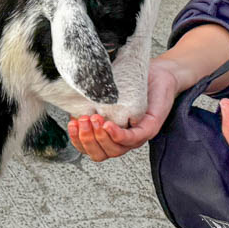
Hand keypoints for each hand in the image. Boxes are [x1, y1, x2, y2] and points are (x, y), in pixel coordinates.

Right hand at [68, 57, 182, 160]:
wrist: (160, 72)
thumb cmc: (133, 83)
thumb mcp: (106, 94)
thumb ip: (90, 102)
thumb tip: (68, 101)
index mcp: (111, 136)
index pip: (90, 150)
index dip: (77, 141)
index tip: (71, 124)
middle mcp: (124, 140)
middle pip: (100, 154)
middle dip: (87, 140)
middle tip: (81, 121)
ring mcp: (138, 136)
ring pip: (115, 150)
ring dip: (100, 137)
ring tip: (93, 120)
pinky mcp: (150, 128)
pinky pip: (132, 138)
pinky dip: (117, 135)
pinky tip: (107, 125)